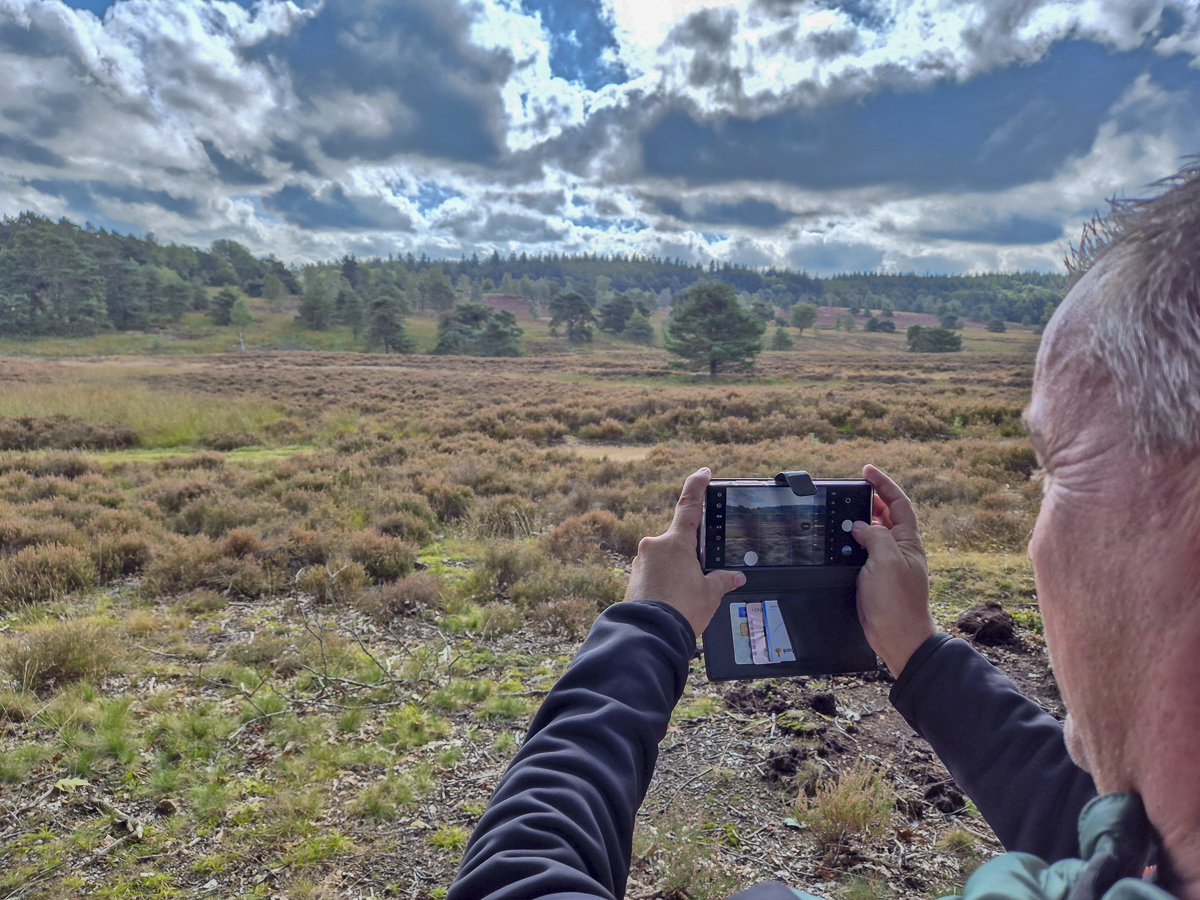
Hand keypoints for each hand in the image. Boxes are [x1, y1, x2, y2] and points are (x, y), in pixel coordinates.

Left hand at [625, 468, 745, 636]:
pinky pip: (654, 573)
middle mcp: (655, 546)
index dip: (697, 486)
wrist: (649, 633)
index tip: (703, 473)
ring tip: (687, 598)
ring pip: (666, 559)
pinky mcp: (633, 578)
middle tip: (701, 579)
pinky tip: (673, 601)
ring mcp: (641, 561)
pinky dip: (665, 582)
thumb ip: (722, 580)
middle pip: (679, 541)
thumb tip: (733, 577)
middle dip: (692, 556)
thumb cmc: (681, 610)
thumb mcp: (710, 594)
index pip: (689, 505)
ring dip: (677, 571)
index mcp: (676, 542)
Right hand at [852, 465, 934, 676]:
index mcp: (908, 540)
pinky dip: (851, 542)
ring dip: (858, 520)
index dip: (884, 484)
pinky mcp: (874, 576)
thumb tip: (861, 526)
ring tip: (842, 512)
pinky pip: (862, 551)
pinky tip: (840, 541)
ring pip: (872, 532)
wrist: (898, 636)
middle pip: (885, 514)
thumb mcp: (886, 561)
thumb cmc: (898, 602)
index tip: (867, 470)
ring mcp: (887, 562)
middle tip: (851, 489)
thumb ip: (874, 537)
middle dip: (870, 498)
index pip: (898, 502)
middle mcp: (899, 548)